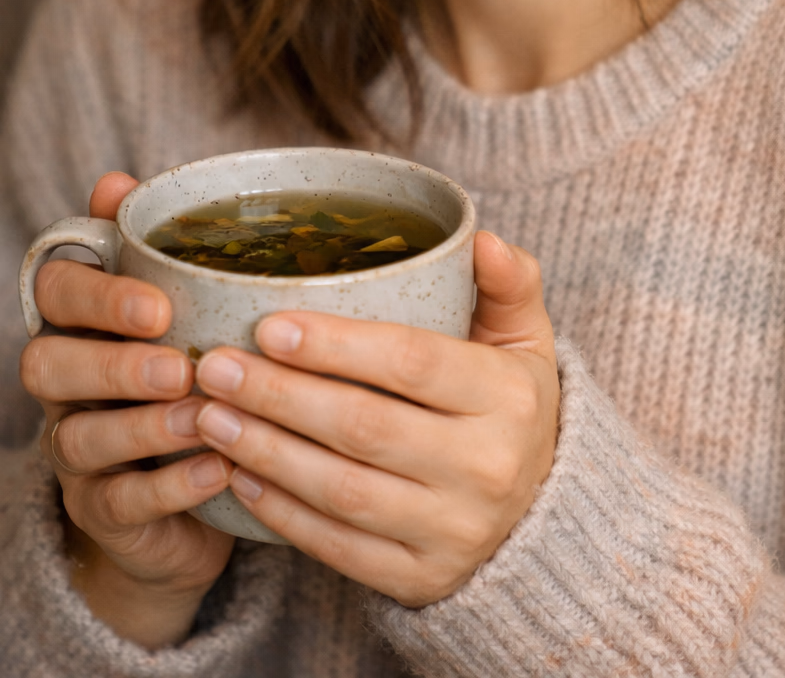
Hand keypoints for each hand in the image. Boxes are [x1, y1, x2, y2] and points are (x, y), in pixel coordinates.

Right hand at [19, 172, 234, 648]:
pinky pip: (120, 502)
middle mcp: (66, 385)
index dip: (97, 297)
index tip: (159, 306)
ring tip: (205, 418)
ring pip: (80, 438)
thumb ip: (158, 250)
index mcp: (84, 322)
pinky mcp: (101, 512)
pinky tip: (218, 468)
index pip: (56, 293)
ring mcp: (77, 452)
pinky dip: (170, 486)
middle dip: (112, 363)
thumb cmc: (198, 372)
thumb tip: (115, 182)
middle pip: (47, 364)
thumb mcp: (189, 307)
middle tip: (179, 366)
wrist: (206, 487)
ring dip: (145, 426)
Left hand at [193, 231, 558, 606]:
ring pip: (341, 491)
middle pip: (364, 427)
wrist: (540, 510)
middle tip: (216, 366)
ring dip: (265, 451)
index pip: (411, 363)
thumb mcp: (524, 336)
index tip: (268, 326)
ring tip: (211, 416)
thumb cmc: (509, 401)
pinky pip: (338, 548)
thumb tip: (482, 240)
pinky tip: (240, 475)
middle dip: (279, 395)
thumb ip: (508, 281)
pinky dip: (282, 512)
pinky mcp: (421, 578)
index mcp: (508, 396)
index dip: (336, 345)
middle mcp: (487, 468)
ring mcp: (453, 531)